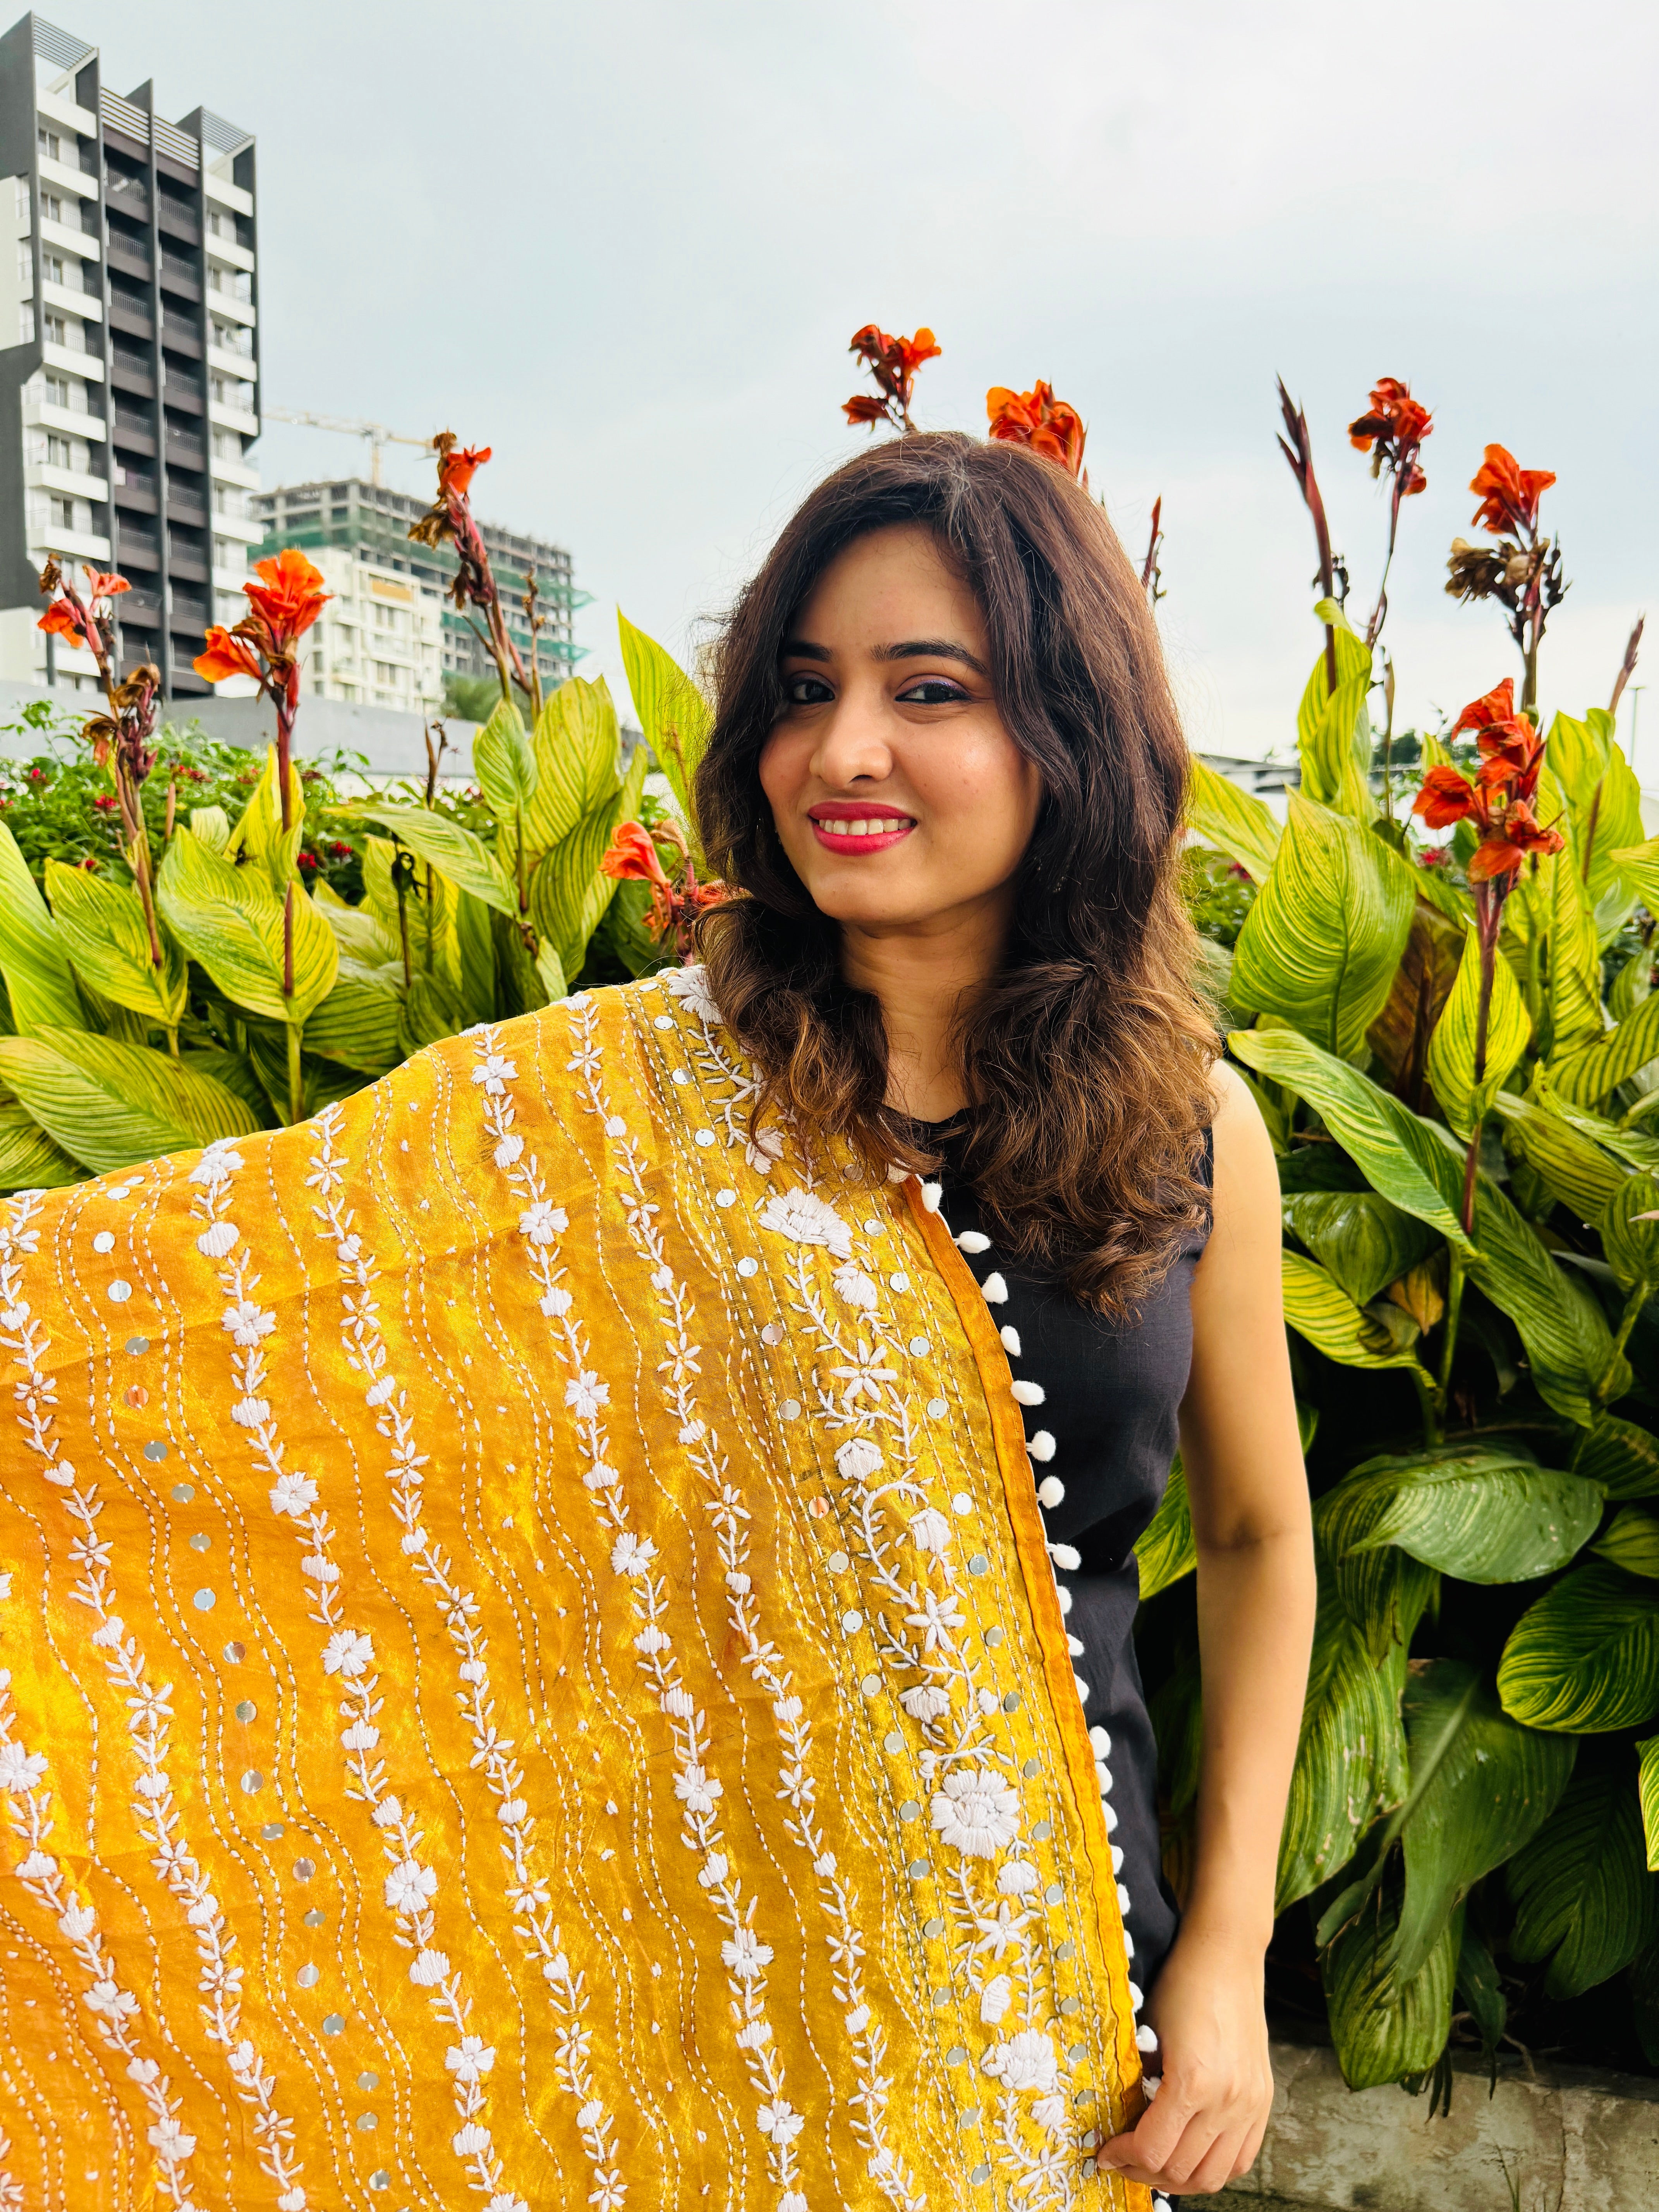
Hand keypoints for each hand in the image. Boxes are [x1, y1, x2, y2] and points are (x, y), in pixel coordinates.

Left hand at [1095, 1923, 1273, 2196]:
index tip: (1104, 2151)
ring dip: (1179, 2179)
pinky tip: (1190, 2155)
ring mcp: (1250, 2103)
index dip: (1122, 2157)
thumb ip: (1140, 2085)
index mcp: (1194, 2081)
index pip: (1153, 2149)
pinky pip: (1240, 2159)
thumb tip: (1121, 2125)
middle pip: (1182, 2170)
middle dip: (1145, 2173)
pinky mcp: (1263, 2100)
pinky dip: (1213, 2168)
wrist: (1226, 1955)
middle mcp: (1228, 2100)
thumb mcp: (1146, 2032)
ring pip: (1214, 2176)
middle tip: (1123, 2160)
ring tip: (1154, 2164)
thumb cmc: (1180, 1985)